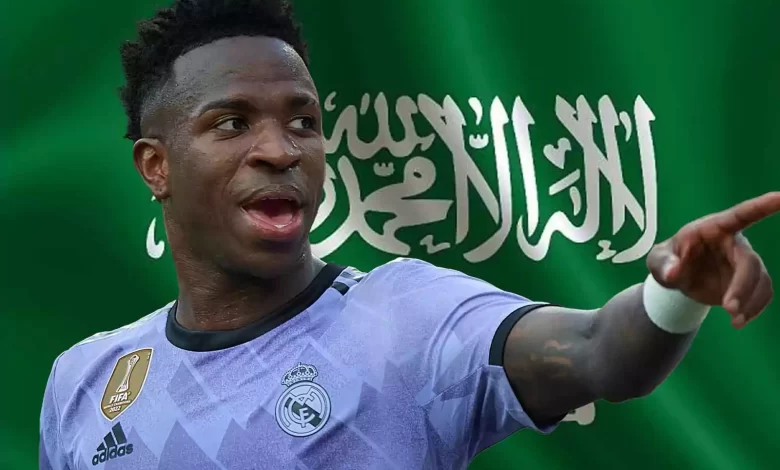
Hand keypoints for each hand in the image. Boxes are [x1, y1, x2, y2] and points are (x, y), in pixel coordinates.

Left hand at [646, 192, 779, 328]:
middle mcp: (734, 243)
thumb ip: (664, 264)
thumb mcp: (658, 261)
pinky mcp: (750, 281)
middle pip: (750, 262)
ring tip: (734, 321)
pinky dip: (754, 309)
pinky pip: (762, 293)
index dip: (761, 206)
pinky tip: (739, 321)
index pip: (740, 215)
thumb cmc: (669, 260)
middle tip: (728, 309)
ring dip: (750, 302)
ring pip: (761, 280)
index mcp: (713, 229)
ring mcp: (745, 262)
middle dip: (743, 286)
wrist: (679, 280)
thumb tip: (673, 272)